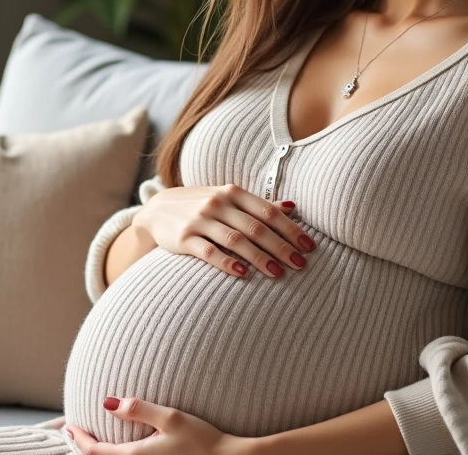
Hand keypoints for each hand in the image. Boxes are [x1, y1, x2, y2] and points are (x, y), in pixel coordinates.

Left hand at [64, 397, 253, 454]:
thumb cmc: (202, 439)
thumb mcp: (170, 417)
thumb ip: (138, 409)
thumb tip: (107, 403)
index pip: (95, 451)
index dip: (78, 439)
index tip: (68, 426)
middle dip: (85, 448)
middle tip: (74, 431)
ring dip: (100, 453)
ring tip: (92, 440)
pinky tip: (120, 448)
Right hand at [134, 183, 315, 278]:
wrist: (157, 210)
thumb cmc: (202, 206)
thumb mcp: (228, 199)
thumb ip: (259, 205)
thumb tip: (293, 206)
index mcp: (233, 192)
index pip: (268, 211)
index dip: (291, 229)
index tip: (309, 246)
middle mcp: (218, 203)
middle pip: (256, 227)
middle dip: (281, 247)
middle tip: (300, 264)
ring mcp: (200, 220)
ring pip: (235, 240)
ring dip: (259, 257)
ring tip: (278, 273)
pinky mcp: (184, 238)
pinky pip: (209, 252)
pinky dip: (227, 263)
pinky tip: (243, 274)